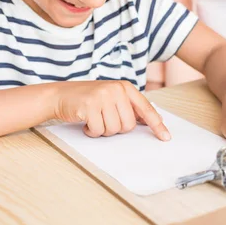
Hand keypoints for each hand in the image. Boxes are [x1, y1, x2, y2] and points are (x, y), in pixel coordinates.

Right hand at [52, 80, 170, 140]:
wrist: (60, 95)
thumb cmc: (88, 99)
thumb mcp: (112, 97)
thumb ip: (129, 107)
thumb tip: (151, 120)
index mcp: (125, 87)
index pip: (146, 109)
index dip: (156, 125)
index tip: (165, 137)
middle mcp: (115, 90)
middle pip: (129, 125)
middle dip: (116, 128)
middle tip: (104, 119)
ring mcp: (102, 97)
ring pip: (114, 130)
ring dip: (103, 130)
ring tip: (94, 118)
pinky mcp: (89, 106)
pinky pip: (99, 131)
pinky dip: (92, 131)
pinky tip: (85, 121)